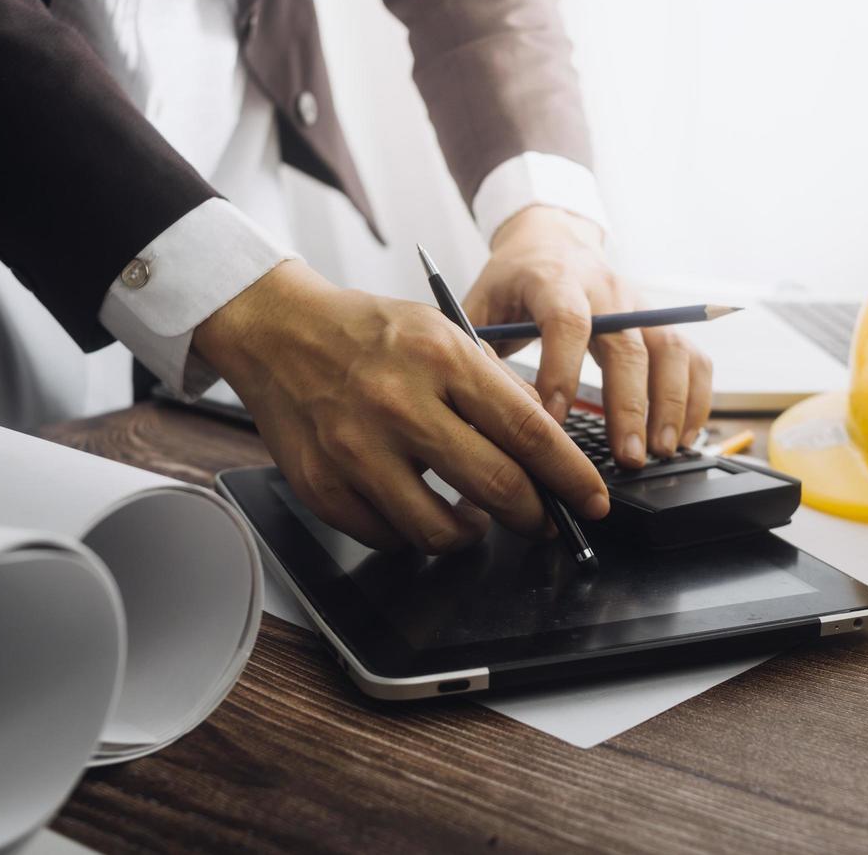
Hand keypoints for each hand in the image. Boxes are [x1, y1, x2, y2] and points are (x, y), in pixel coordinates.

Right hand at [193, 260, 610, 552]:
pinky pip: (387, 537)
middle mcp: (399, 404)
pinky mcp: (322, 485)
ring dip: (470, 534)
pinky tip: (418, 509)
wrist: (276, 331)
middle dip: (533, 515)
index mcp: (440, 358)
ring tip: (474, 519)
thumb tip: (545, 448)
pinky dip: (412, 534)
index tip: (591, 500)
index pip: (527, 430)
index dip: (570, 476)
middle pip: (495, 486)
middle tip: (541, 519)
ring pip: (438, 530)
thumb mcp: (440, 333)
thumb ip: (491, 385)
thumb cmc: (367, 333)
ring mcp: (355, 449)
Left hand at [464, 206, 713, 466]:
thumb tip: (502, 412)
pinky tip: (685, 436)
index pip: (567, 322)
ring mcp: (640, 305)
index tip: (554, 422)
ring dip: (671, 404)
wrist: (549, 240)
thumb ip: (481, 354)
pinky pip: (693, 356)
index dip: (562, 371)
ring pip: (671, 350)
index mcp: (554, 279)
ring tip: (661, 451)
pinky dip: (695, 397)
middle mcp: (605, 289)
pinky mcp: (661, 322)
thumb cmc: (511, 283)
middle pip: (628, 345)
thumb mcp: (478, 307)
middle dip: (630, 406)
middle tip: (628, 456)